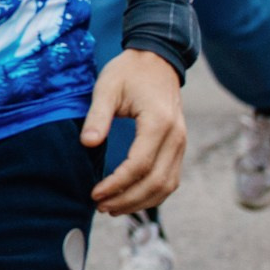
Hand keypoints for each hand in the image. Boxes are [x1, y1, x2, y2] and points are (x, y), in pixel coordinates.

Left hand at [85, 49, 184, 214]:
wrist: (156, 61)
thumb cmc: (128, 72)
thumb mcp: (106, 87)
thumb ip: (97, 116)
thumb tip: (88, 143)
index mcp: (158, 123)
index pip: (140, 165)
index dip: (117, 183)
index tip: (95, 192)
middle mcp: (176, 137)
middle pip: (156, 181)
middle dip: (128, 199)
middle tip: (100, 206)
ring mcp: (181, 144)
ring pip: (167, 185)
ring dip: (141, 201)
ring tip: (112, 207)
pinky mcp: (178, 147)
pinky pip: (170, 178)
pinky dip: (153, 194)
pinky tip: (131, 198)